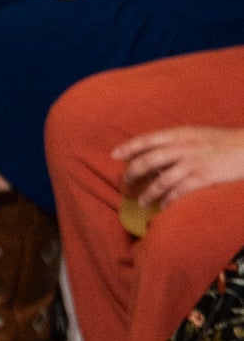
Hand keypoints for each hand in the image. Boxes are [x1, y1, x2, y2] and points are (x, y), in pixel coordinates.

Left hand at [116, 125, 243, 208]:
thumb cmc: (226, 142)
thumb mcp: (200, 134)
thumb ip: (180, 141)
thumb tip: (160, 152)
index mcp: (182, 133)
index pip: (148, 139)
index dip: (129, 147)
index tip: (114, 155)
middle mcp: (184, 146)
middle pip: (150, 159)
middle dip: (133, 171)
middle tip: (124, 181)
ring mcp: (194, 162)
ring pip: (162, 179)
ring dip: (149, 192)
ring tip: (141, 201)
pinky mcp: (204, 177)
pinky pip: (180, 191)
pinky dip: (169, 200)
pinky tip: (164, 207)